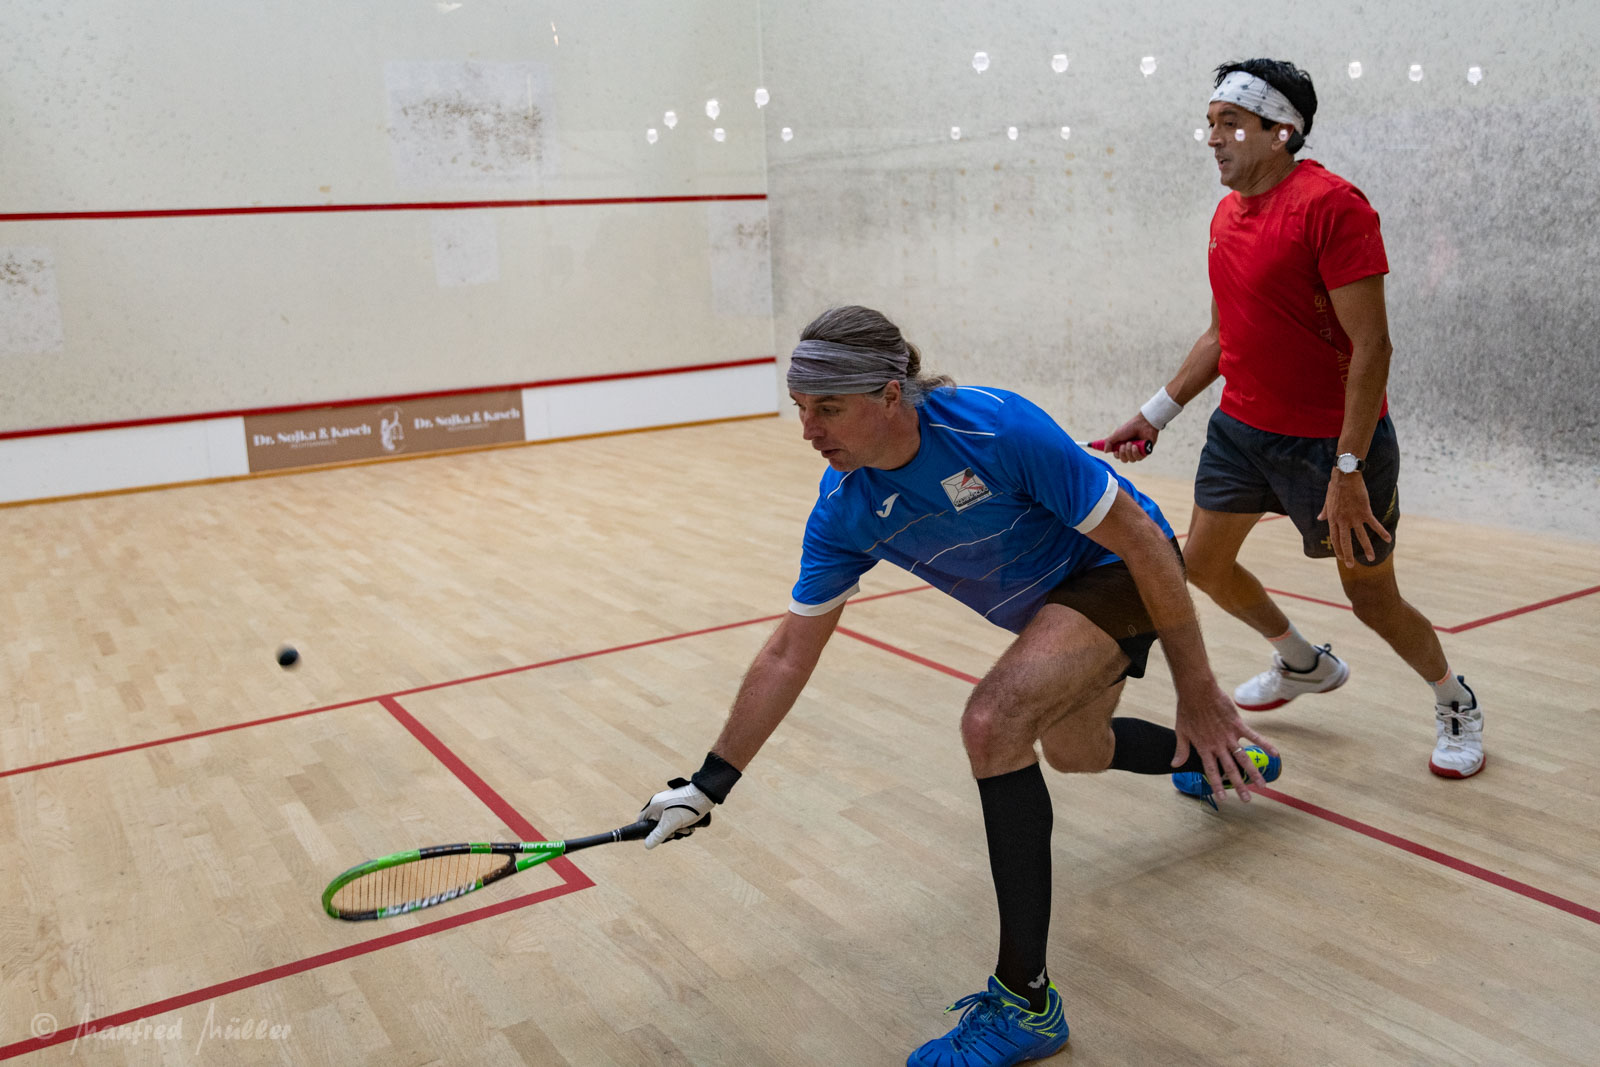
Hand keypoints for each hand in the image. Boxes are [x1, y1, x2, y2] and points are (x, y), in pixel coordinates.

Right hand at [638, 778, 713, 848]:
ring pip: (667, 824)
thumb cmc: (687, 807)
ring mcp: (668, 805)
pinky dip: (681, 825)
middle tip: (677, 833)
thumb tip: (647, 845)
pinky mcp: (677, 806)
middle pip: (656, 825)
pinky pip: (675, 820)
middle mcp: (659, 804)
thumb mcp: (671, 823)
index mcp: (653, 806)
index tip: (659, 837)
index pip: (642, 821)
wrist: (705, 795)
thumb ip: (658, 835)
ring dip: (677, 830)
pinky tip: (690, 827)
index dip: (647, 832)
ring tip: (687, 829)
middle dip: (667, 832)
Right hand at [1102, 413, 1158, 462]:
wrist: (1142, 424)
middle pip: (1124, 460)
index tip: (1115, 451)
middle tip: (1123, 445)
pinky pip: (1139, 458)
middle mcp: (1130, 449)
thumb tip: (1105, 451)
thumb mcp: (1116, 434)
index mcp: (1123, 446)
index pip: (1119, 456)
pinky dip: (1135, 452)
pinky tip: (1135, 446)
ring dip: (1129, 452)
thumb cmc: (1130, 427)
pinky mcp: (1145, 452)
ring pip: (1131, 460)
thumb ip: (1109, 442)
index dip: (1117, 455)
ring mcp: (1138, 451)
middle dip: (1122, 453)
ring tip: (1130, 443)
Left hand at [1172, 683, 1279, 802]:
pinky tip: (1275, 754)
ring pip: (1243, 758)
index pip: (1211, 771)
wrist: (1197, 692)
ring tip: (1262, 785)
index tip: (1223, 799)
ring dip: (1253, 772)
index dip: (1217, 785)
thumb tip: (1175, 765)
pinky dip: (1265, 745)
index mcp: (1205, 748)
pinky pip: (1254, 736)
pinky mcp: (1238, 725)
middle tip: (1247, 800)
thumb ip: (1181, 750)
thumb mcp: (1181, 732)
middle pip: (1230, 769)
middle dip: (1239, 786)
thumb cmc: (1187, 711)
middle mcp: (1218, 745)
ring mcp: (1229, 735)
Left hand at [1318, 471, 1391, 567]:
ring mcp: (1354, 517)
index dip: (1338, 548)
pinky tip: (1388, 539)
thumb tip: (1320, 518)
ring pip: (1361, 537)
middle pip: (1345, 542)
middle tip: (1350, 566)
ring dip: (1367, 548)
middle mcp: (1342, 521)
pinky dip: (1381, 532)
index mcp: (1333, 519)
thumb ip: (1325, 511)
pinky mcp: (1364, 512)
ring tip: (1371, 559)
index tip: (1340, 557)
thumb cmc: (1336, 487)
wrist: (1346, 476)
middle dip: (1348, 555)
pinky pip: (1374, 525)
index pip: (1334, 538)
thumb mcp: (1327, 500)